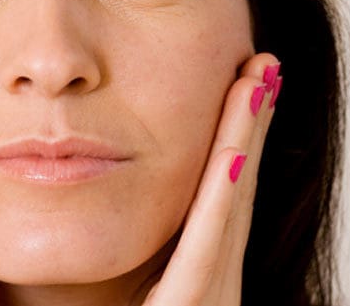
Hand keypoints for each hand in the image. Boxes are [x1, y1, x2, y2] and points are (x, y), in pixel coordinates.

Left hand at [142, 53, 281, 305]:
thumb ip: (128, 262)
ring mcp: (211, 298)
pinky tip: (233, 154)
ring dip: (244, 142)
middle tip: (258, 67)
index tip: (235, 88)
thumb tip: (92, 198)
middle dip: (246, 127)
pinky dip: (224, 199)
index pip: (215, 196)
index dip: (230, 140)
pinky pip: (208, 249)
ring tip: (258, 81)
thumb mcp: (131, 293)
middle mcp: (211, 281)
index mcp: (193, 276)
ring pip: (228, 207)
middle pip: (229, 189)